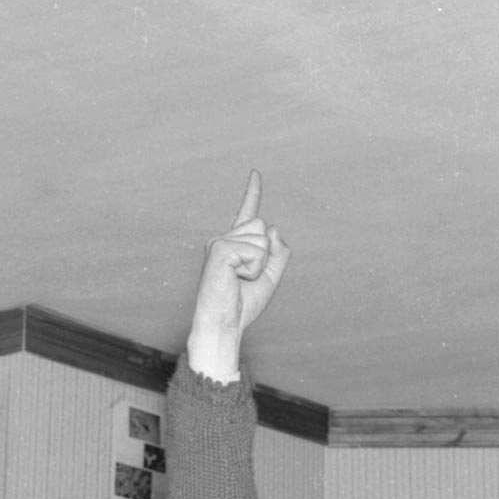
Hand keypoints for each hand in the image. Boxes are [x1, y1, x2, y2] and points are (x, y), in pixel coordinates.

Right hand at [187, 169, 290, 380]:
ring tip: (239, 279)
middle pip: (264, 228)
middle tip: (245, 278)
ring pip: (262, 238)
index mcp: (235, 245)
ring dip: (259, 264)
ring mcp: (220, 242)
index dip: (252, 193)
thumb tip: (274, 229)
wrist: (224, 324)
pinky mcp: (220, 249)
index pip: (247, 214)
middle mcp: (225, 239)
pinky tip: (234, 279)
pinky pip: (255, 251)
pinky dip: (252, 269)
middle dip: (265, 256)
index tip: (256, 173)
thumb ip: (279, 253)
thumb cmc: (241, 306)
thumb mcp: (269, 278)